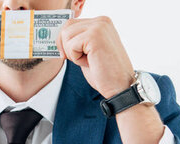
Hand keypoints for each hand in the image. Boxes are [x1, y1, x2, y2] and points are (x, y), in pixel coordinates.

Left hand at [57, 17, 164, 143]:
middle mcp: (101, 21)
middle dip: (67, 48)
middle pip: (66, 28)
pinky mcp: (95, 36)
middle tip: (84, 59)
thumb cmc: (105, 73)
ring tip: (90, 60)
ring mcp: (99, 26)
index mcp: (101, 22)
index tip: (72, 54)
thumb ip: (77, 40)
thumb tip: (59, 38)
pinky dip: (77, 59)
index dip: (65, 42)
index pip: (70, 24)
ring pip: (66, 36)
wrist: (119, 87)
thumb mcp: (88, 51)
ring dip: (73, 54)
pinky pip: (71, 46)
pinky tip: (91, 62)